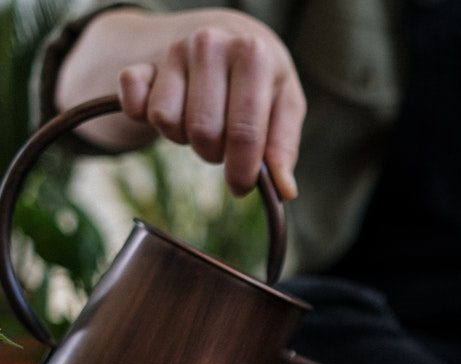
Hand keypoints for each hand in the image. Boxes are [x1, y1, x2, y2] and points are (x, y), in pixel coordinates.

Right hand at [57, 9, 305, 199]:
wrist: (224, 36)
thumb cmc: (261, 81)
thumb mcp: (285, 105)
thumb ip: (284, 147)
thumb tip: (284, 191)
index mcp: (252, 55)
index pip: (244, 131)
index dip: (242, 170)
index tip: (242, 187)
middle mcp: (210, 45)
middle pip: (204, 132)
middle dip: (214, 153)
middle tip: (224, 143)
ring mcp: (172, 50)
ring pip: (168, 123)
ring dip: (184, 137)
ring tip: (203, 121)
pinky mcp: (140, 62)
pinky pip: (135, 107)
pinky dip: (146, 120)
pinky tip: (172, 110)